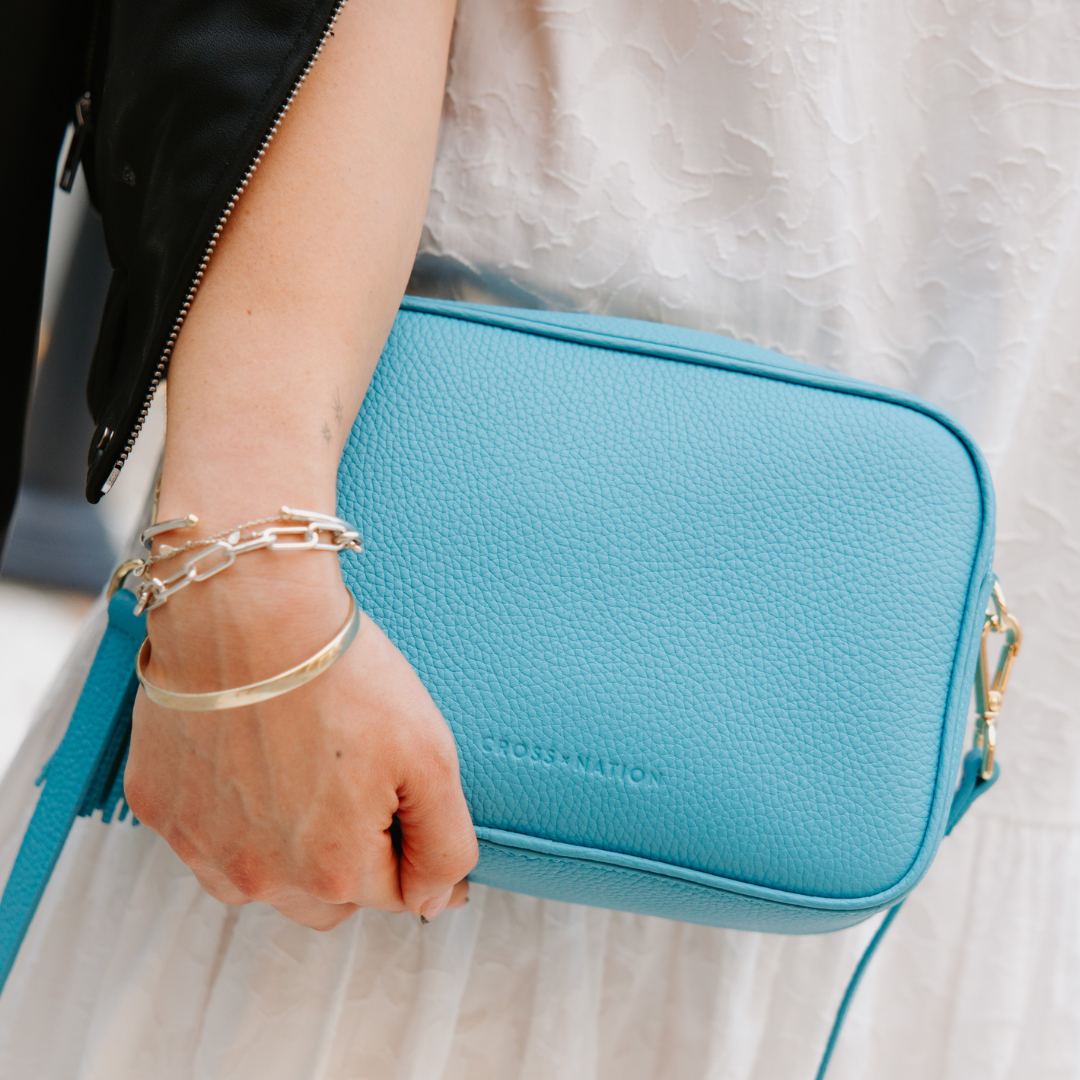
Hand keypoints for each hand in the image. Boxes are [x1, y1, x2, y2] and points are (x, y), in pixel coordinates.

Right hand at [124, 551, 477, 929]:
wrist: (248, 610)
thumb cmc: (343, 675)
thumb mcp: (430, 758)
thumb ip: (444, 846)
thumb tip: (436, 902)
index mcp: (332, 873)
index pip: (394, 891)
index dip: (408, 836)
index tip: (399, 783)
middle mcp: (259, 879)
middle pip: (328, 897)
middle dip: (351, 852)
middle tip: (352, 774)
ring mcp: (201, 847)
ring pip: (263, 876)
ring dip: (287, 843)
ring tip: (298, 762)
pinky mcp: (159, 809)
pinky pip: (208, 833)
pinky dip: (231, 808)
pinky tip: (247, 751)